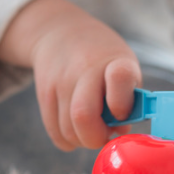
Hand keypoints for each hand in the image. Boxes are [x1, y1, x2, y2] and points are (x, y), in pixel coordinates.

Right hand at [0, 0, 140, 150]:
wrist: (61, 33)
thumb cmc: (103, 58)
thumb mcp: (125, 66)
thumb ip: (129, 99)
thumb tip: (119, 132)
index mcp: (115, 62)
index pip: (119, 78)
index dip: (121, 103)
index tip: (121, 113)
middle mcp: (85, 70)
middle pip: (83, 116)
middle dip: (97, 138)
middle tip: (105, 133)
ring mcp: (60, 82)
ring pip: (68, 132)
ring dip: (83, 140)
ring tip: (92, 129)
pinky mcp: (44, 95)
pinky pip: (56, 134)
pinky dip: (69, 141)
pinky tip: (77, 129)